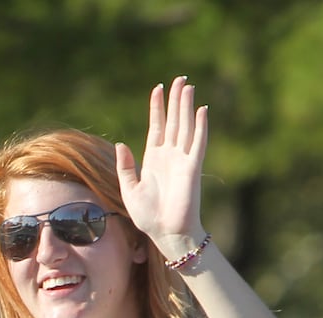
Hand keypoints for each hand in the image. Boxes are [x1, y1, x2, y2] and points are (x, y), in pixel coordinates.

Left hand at [115, 77, 207, 252]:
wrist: (165, 233)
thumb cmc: (148, 215)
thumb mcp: (129, 189)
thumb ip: (125, 166)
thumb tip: (121, 143)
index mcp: (153, 159)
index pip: (156, 126)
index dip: (157, 107)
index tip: (158, 88)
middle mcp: (169, 156)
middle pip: (173, 121)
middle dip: (175, 100)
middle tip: (179, 78)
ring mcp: (182, 160)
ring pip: (185, 126)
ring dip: (187, 106)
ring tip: (188, 86)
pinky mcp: (192, 168)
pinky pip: (197, 143)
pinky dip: (200, 126)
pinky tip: (201, 110)